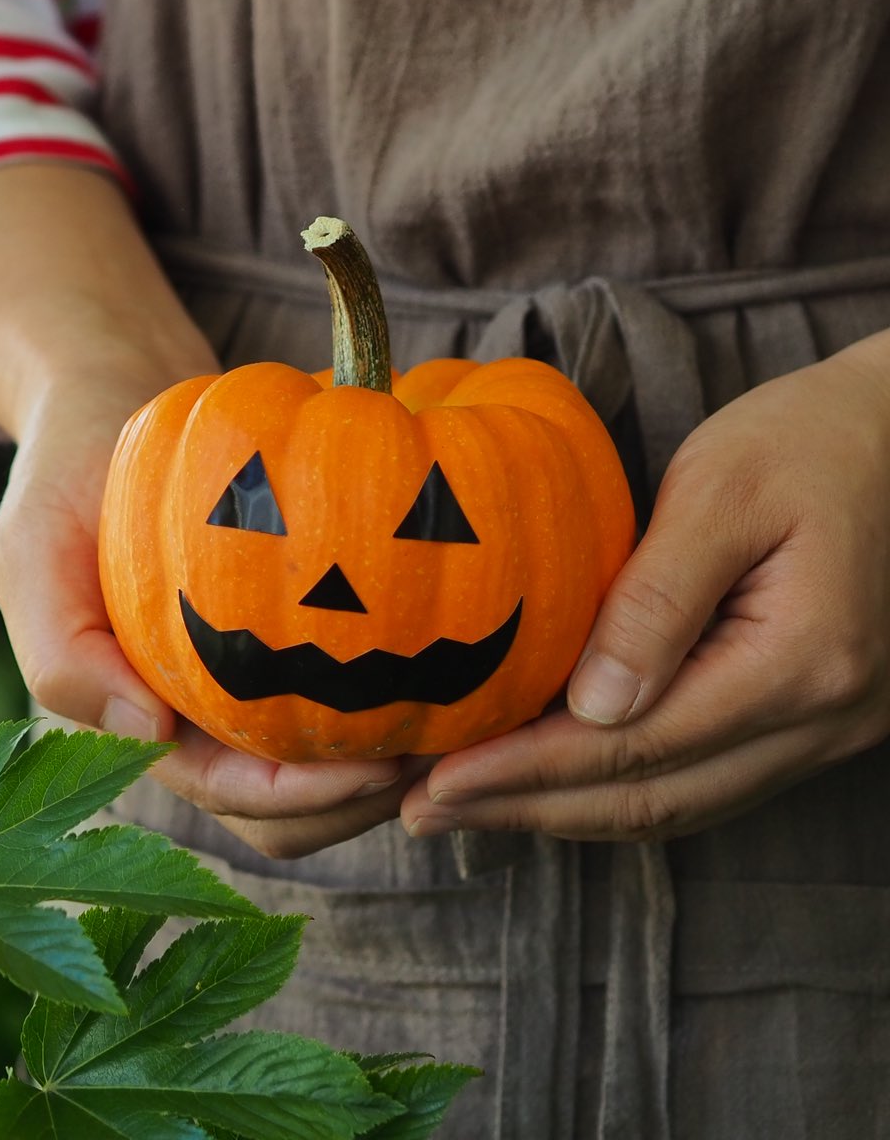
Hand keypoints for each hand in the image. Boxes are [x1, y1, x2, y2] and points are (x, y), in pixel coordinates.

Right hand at [0, 162, 413, 859]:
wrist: (114, 403)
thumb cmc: (65, 482)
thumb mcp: (31, 555)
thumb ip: (62, 652)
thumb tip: (148, 734)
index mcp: (143, 722)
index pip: (235, 797)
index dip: (304, 797)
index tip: (375, 763)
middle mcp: (202, 722)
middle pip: (296, 812)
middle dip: (363, 798)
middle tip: (438, 745)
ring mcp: (249, 684)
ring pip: (334, 770)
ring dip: (394, 758)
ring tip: (457, 713)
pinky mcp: (292, 634)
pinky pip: (354, 690)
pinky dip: (402, 692)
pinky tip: (451, 648)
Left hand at [401, 333, 889, 842]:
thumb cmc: (811, 439)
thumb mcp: (724, 489)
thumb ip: (657, 599)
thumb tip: (590, 707)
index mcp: (803, 662)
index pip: (638, 745)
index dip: (529, 771)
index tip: (439, 780)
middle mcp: (825, 719)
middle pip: (655, 798)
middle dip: (530, 809)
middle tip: (423, 810)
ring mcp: (827, 730)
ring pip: (681, 803)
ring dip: (567, 812)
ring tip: (465, 805)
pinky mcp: (812, 719)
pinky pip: (705, 777)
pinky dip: (619, 787)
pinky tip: (548, 778)